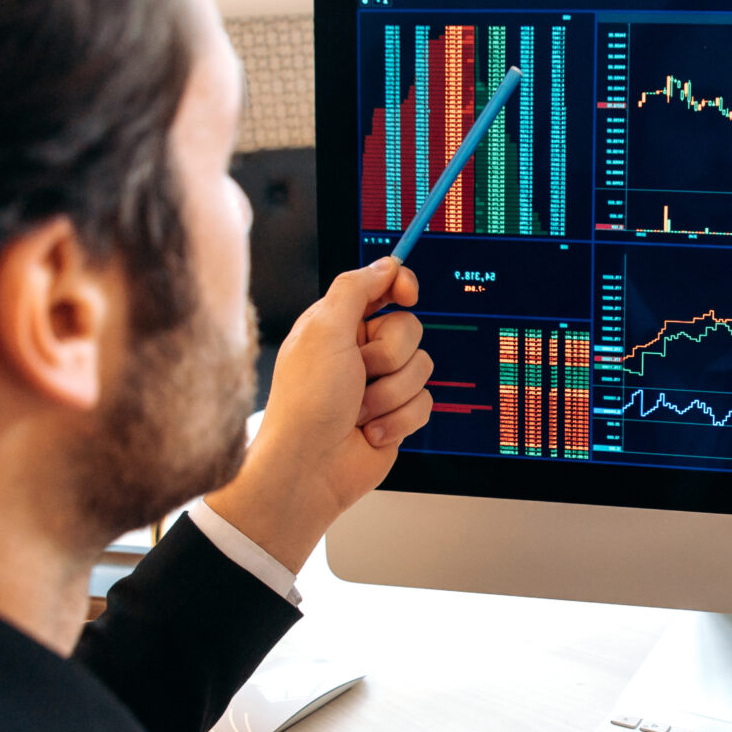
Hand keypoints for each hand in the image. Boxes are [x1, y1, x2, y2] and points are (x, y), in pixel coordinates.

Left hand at [202, 259, 433, 572]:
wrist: (310, 468)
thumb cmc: (306, 402)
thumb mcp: (324, 329)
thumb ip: (356, 288)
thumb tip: (387, 264)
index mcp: (337, 324)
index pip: (381, 288)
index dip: (399, 287)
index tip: (407, 294)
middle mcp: (358, 351)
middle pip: (410, 330)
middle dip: (390, 356)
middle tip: (360, 372)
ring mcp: (379, 385)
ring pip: (421, 368)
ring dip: (392, 392)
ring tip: (359, 409)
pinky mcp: (396, 415)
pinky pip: (425, 403)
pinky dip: (399, 419)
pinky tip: (370, 430)